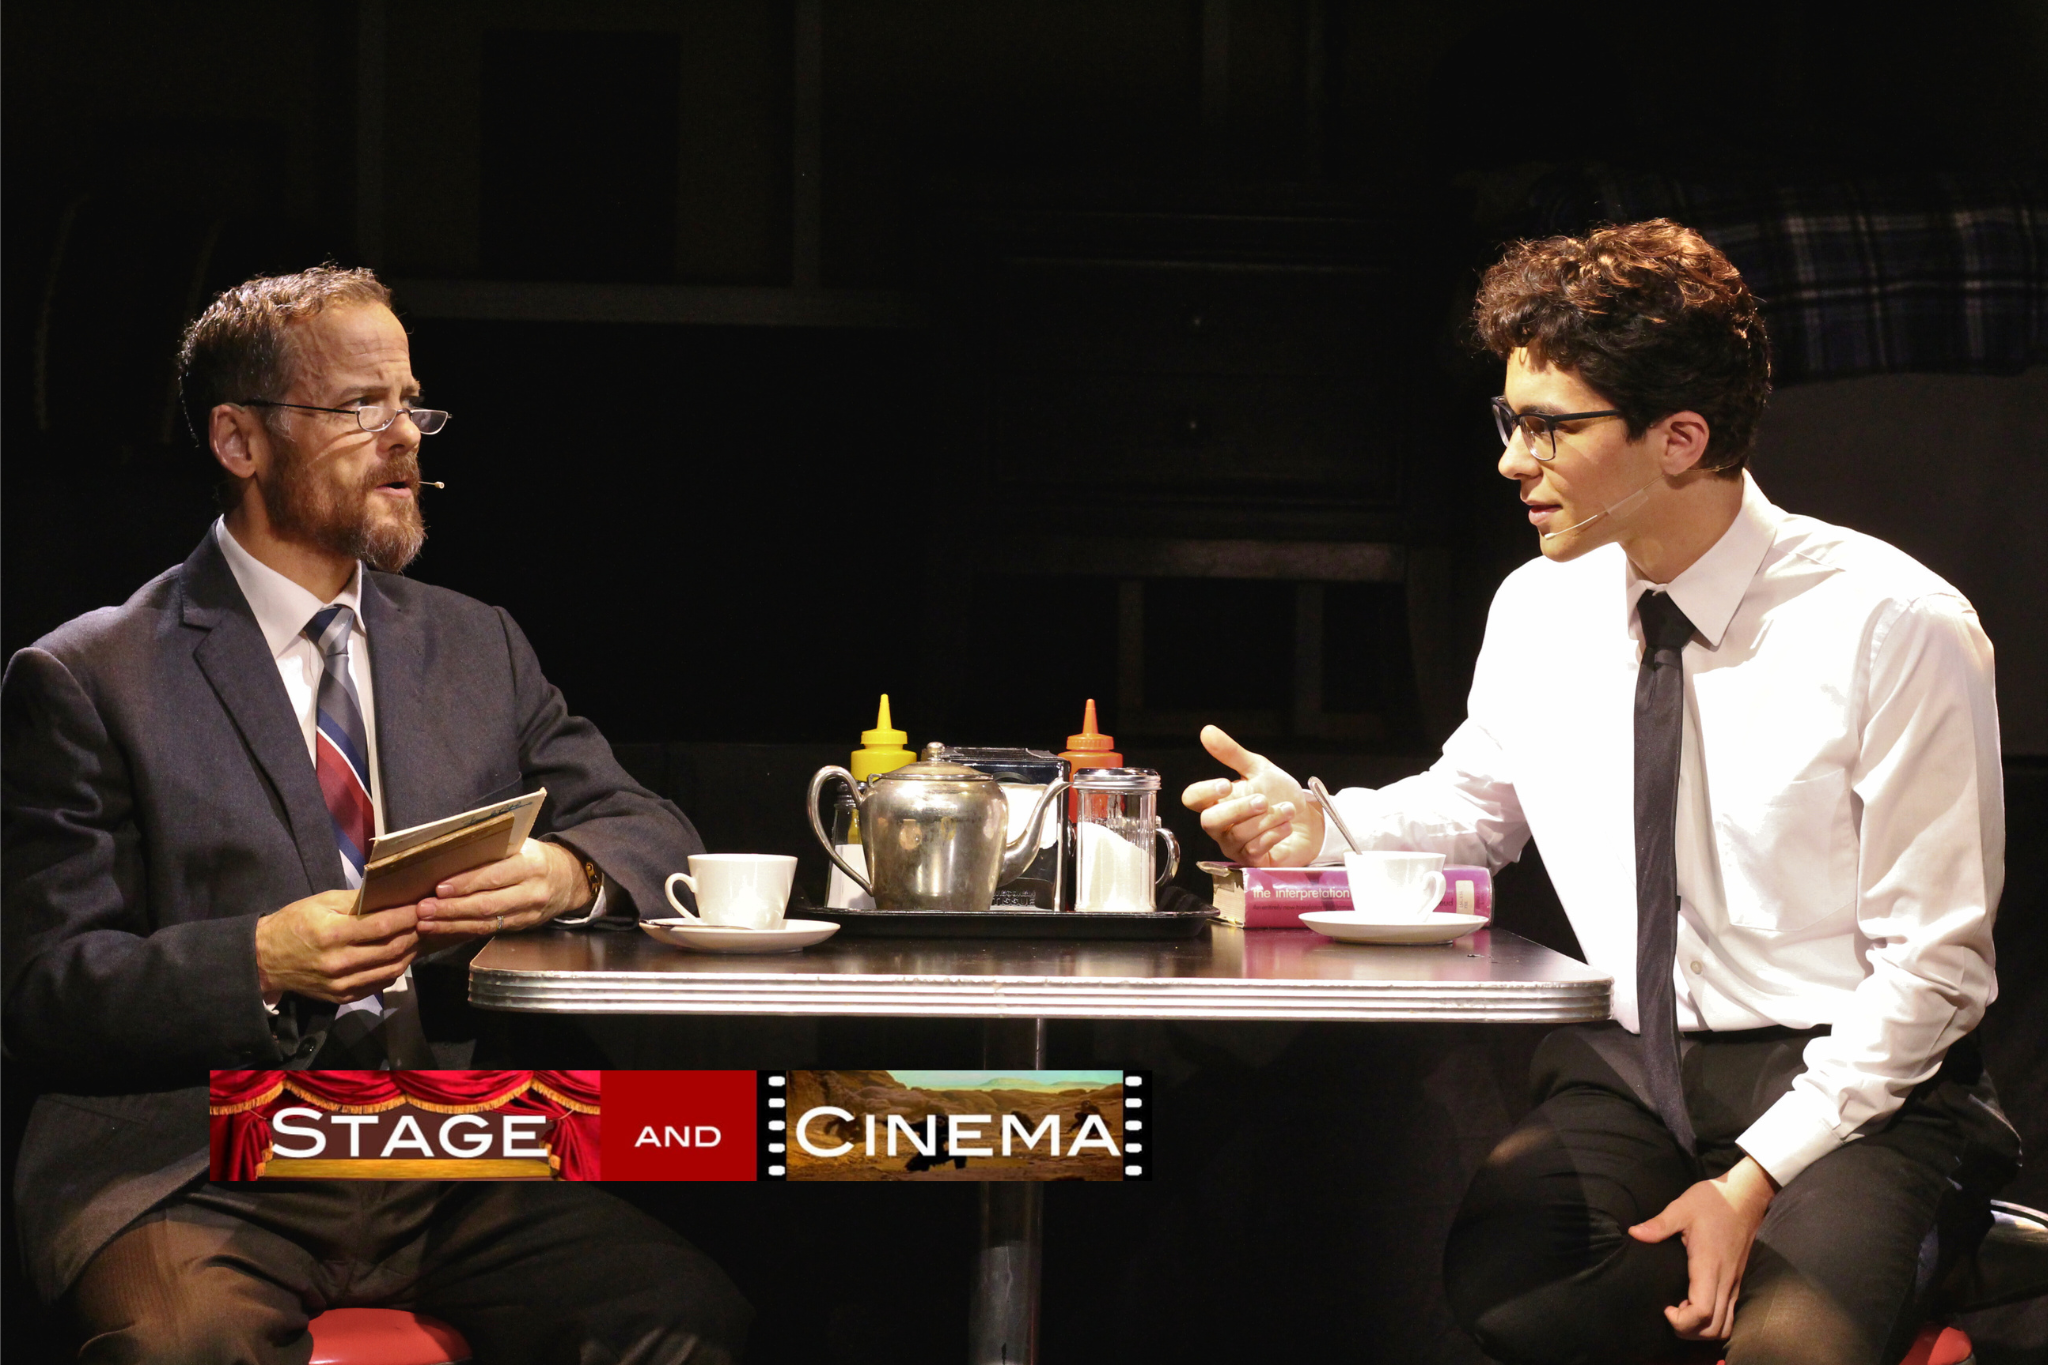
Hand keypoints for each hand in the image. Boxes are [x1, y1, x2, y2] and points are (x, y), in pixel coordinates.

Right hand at [255, 890, 419, 1003]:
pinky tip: (399, 954)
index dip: (408, 915)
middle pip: (393, 949)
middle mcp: (339, 963)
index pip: (383, 925)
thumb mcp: (321, 902)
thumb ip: (357, 899)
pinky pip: (380, 984)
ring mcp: (342, 984)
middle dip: (415, 932)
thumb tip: (391, 892)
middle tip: (427, 919)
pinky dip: (395, 968)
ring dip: (410, 952)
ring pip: (392, 969)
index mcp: (332, 934)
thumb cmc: (294, 923)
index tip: (424, 904)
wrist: (265, 960)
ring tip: (417, 935)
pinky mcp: (343, 997)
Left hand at [415, 838, 588, 937]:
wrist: (568, 880)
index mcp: (531, 865)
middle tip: (423, 910)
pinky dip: (463, 931)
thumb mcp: (522, 846)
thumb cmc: (535, 857)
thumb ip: (495, 852)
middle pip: (487, 904)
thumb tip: (452, 855)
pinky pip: (489, 931)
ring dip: (452, 924)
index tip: (439, 888)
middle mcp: (531, 892)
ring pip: (486, 922)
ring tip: (425, 924)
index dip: (467, 883)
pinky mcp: (520, 927)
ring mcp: (527, 913)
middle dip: (452, 909)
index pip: (495, 876)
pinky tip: (442, 930)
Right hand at [1179, 725, 1323, 866]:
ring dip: (1266, 820)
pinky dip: (1273, 835)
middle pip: (1209, 822)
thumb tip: (1207, 731)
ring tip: (1287, 809)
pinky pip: (1254, 851)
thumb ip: (1232, 753)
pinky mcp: (1252, 862)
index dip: (1204, 792)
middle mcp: (1220, 826)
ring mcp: (1234, 846)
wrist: (1308, 819)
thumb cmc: (1278, 794)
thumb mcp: (1258, 768)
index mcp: (1217, 801)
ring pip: (1238, 836)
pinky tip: (1286, 826)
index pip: (1192, 799)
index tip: (1226, 785)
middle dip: (1239, 809)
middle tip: (1263, 799)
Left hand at [1628, 1156, 1779, 1340]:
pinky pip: (1730, 1314)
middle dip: (1689, 1331)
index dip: (1682, 1321)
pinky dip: (1713, 1321)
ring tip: (1681, 1311)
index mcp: (1710, 1266)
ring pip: (1725, 1326)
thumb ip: (1658, 1225)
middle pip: (1714, 1328)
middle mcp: (1726, 1281)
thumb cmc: (1712, 1201)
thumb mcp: (1681, 1207)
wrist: (1745, 1196)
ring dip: (1703, 1329)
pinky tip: (1694, 1304)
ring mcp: (1735, 1283)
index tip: (1665, 1308)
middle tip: (1669, 1313)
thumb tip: (1633, 1233)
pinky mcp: (1738, 1281)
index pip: (1702, 1312)